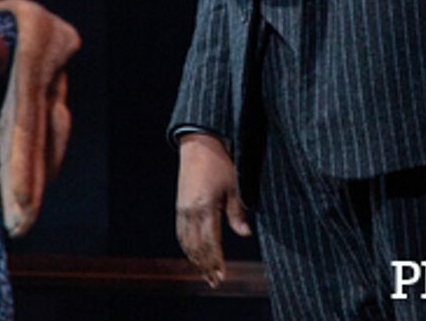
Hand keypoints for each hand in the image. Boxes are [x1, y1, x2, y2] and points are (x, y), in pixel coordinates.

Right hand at [175, 133, 250, 286]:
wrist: (199, 143)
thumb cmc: (221, 162)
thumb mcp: (235, 185)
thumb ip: (238, 212)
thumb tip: (246, 235)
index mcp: (204, 206)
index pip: (210, 242)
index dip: (216, 261)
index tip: (222, 276)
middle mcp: (190, 211)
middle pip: (197, 247)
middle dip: (206, 266)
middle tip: (215, 281)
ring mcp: (182, 209)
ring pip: (186, 242)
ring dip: (196, 260)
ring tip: (206, 274)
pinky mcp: (180, 206)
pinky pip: (181, 233)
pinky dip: (188, 247)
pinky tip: (195, 255)